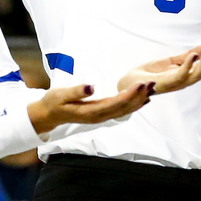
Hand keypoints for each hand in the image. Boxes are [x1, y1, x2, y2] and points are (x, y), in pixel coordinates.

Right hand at [27, 81, 153, 135]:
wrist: (48, 115)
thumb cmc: (54, 102)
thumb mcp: (60, 94)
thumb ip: (76, 91)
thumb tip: (91, 87)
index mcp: (90, 112)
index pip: (115, 104)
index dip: (129, 95)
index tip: (141, 84)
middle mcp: (98, 117)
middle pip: (124, 108)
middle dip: (139, 96)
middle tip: (153, 84)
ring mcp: (100, 117)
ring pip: (124, 110)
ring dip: (139, 100)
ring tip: (152, 89)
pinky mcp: (101, 114)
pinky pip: (121, 110)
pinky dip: (133, 105)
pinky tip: (142, 99)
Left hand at [117, 34, 200, 94]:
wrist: (133, 83)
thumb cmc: (153, 73)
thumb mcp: (173, 61)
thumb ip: (188, 56)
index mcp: (189, 75)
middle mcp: (186, 81)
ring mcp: (177, 83)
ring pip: (198, 74)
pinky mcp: (167, 84)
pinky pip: (181, 75)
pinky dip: (189, 66)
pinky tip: (193, 55)